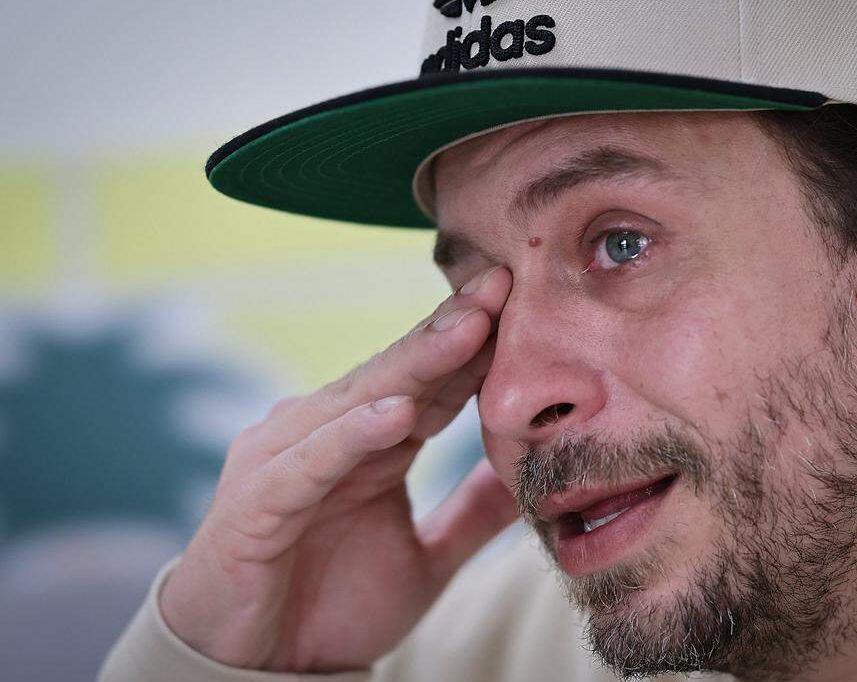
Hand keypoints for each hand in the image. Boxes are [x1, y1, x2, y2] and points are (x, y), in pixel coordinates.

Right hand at [158, 266, 516, 672]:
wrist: (256, 673)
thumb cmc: (329, 605)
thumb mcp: (425, 557)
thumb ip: (470, 514)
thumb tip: (529, 475)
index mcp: (365, 442)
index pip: (430, 383)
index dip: (476, 347)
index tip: (526, 303)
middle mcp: (324, 435)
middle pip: (398, 375)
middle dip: (452, 330)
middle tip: (502, 284)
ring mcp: (286, 462)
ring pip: (359, 402)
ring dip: (415, 365)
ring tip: (468, 329)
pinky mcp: (257, 502)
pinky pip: (311, 463)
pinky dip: (352, 435)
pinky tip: (395, 412)